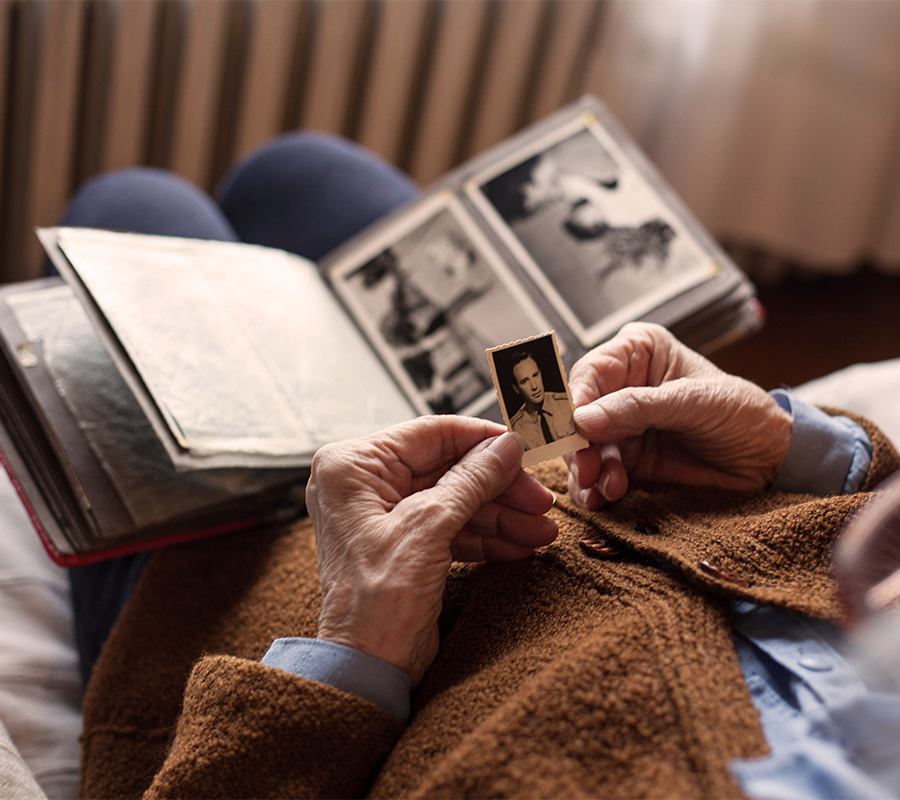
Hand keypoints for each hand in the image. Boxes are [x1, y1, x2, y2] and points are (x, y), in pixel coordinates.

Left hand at [307, 416, 556, 686]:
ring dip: (499, 516)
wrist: (367, 670)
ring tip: (540, 530)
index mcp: (352, 466)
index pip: (430, 433)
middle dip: (498, 488)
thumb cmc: (375, 602)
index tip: (522, 447)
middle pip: (447, 468)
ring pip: (453, 499)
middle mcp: (362, 484)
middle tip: (539, 500)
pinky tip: (517, 546)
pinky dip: (483, 537)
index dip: (482, 440)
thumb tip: (506, 447)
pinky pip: (448, 527)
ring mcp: (382, 515)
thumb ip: (471, 480)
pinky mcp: (401, 544)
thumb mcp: (429, 527)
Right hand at [565, 322, 791, 507]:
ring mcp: (619, 426)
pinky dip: (594, 489)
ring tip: (608, 488)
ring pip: (581, 448)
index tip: (574, 429)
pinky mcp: (624, 461)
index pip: (590, 372)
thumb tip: (583, 419)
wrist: (770, 462)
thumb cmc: (743, 414)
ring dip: (587, 471)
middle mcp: (620, 387)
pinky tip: (604, 498)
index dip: (575, 401)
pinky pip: (595, 475)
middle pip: (576, 413)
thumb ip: (638, 408)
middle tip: (587, 469)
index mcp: (637, 353)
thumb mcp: (695, 403)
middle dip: (578, 444)